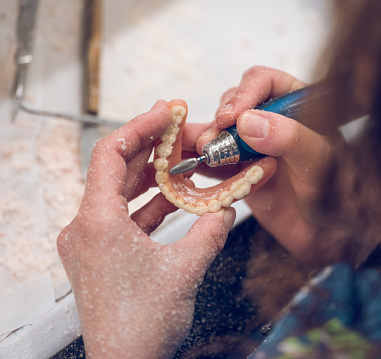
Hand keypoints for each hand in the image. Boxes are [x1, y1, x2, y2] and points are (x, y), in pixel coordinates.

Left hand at [57, 100, 235, 358]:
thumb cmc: (143, 324)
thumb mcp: (187, 269)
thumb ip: (212, 230)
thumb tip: (227, 208)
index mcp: (98, 222)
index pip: (110, 153)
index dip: (139, 126)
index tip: (165, 111)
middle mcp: (86, 227)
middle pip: (117, 170)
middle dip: (152, 148)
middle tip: (180, 131)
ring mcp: (92, 241)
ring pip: (123, 193)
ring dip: (154, 177)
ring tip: (184, 162)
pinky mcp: (102, 254)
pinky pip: (126, 216)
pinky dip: (151, 204)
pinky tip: (176, 198)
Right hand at [192, 67, 368, 265]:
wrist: (334, 238)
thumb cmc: (341, 197)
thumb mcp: (322, 163)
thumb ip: (291, 139)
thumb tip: (248, 121)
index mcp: (299, 108)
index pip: (266, 83)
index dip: (244, 94)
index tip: (230, 117)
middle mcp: (273, 125)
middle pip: (235, 107)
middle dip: (219, 122)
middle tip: (211, 141)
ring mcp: (255, 150)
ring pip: (220, 135)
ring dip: (203, 141)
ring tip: (189, 151)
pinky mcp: (242, 176)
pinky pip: (215, 166)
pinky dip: (199, 165)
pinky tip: (187, 166)